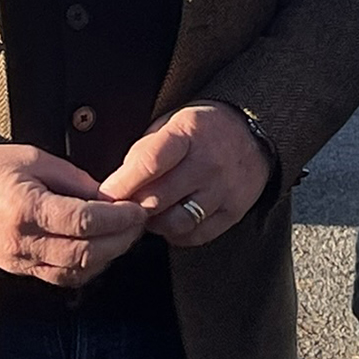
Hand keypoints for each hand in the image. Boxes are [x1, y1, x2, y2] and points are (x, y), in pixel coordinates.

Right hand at [0, 143, 145, 287]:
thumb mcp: (33, 159)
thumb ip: (73, 179)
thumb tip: (107, 196)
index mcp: (27, 208)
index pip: (85, 220)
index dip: (118, 218)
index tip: (137, 209)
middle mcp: (23, 241)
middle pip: (85, 253)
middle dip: (120, 240)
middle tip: (138, 224)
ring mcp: (19, 260)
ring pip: (75, 272)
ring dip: (107, 258)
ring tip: (123, 237)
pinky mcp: (18, 270)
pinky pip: (59, 278)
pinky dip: (86, 269)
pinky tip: (99, 253)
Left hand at [96, 102, 270, 247]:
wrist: (252, 132)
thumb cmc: (201, 129)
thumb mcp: (170, 123)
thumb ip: (144, 151)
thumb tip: (116, 184)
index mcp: (188, 133)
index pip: (150, 162)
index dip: (123, 183)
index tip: (105, 194)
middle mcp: (208, 163)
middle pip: (159, 198)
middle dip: (132, 207)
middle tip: (120, 208)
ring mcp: (223, 189)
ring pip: (176, 222)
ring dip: (154, 223)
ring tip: (147, 214)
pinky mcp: (233, 211)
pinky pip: (197, 236)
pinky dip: (176, 234)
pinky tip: (169, 221)